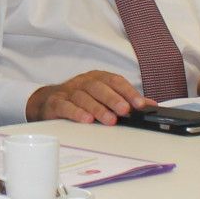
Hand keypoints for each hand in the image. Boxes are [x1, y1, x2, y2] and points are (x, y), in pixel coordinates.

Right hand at [25, 70, 152, 124]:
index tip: (139, 104)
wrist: (49, 100)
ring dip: (97, 109)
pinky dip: (76, 113)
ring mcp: (68, 92)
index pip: (115, 80)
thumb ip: (126, 100)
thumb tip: (150, 104)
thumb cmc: (81, 98)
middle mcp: (83, 82)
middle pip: (98, 87)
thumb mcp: (104, 96)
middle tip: (124, 110)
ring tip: (109, 120)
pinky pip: (65, 106)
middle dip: (113, 99)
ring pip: (83, 97)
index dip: (128, 91)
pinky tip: (86, 120)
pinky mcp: (56, 103)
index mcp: (97, 78)